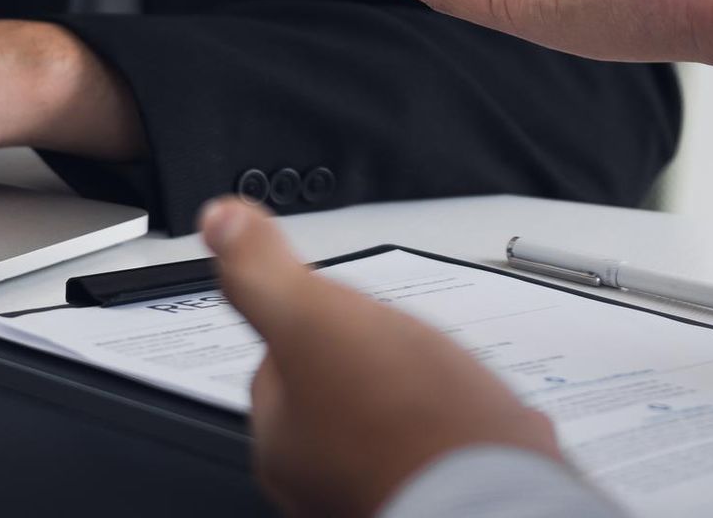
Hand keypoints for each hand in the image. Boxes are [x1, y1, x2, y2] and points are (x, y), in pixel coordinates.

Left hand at [201, 200, 564, 517]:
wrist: (494, 497)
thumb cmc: (406, 424)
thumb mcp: (313, 318)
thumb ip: (262, 272)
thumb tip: (218, 223)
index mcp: (279, 440)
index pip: (279, 361)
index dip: (316, 320)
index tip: (346, 308)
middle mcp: (318, 480)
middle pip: (336, 393)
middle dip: (369, 363)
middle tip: (401, 342)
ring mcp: (376, 492)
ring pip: (388, 425)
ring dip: (415, 399)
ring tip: (445, 377)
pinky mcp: (432, 500)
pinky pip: (438, 453)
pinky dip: (455, 431)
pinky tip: (479, 417)